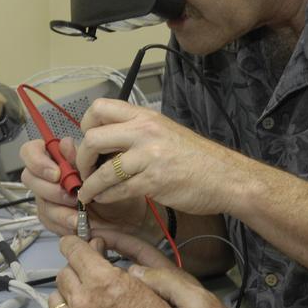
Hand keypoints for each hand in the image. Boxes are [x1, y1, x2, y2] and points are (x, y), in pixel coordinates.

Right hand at [19, 137, 152, 236]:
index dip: (37, 161)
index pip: (30, 151)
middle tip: (72, 196)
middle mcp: (48, 175)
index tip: (56, 173)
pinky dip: (63, 223)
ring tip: (79, 215)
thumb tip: (65, 143)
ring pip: (40, 202)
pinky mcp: (52, 217)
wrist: (128, 215)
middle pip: (29, 178)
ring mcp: (47, 197)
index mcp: (57, 157)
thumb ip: (81, 157)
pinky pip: (48, 221)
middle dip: (50, 189)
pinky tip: (77, 224)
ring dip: (60, 209)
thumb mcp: (102, 169)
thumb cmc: (114, 187)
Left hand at [49, 235, 180, 307]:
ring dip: (68, 298)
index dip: (72, 244)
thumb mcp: (141, 284)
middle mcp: (82, 302)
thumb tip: (95, 249)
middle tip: (88, 279)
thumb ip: (111, 265)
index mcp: (102, 281)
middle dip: (75, 272)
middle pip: (63, 275)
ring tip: (84, 304)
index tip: (70, 244)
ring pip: (55, 300)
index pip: (73, 250)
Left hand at [74, 100, 252, 217]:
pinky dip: (105, 197)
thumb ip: (136, 132)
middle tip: (84, 170)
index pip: (100, 108)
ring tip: (88, 192)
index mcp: (146, 116)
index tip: (86, 142)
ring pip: (103, 170)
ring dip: (89, 185)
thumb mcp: (165, 132)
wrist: (226, 177)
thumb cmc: (197, 158)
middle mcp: (145, 132)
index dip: (85, 126)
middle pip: (93, 138)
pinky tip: (105, 199)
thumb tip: (105, 142)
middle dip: (81, 159)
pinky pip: (117, 190)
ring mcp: (149, 157)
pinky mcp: (153, 182)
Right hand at [93, 228, 258, 307]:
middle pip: (125, 267)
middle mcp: (158, 289)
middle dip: (103, 257)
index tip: (95, 233)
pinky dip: (105, 305)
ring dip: (100, 282)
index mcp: (169, 277)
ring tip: (78, 279)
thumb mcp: (192, 299)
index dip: (118, 239)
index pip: (139, 250)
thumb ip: (166, 282)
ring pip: (119, 289)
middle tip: (78, 254)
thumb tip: (131, 271)